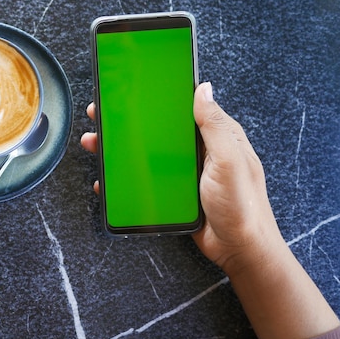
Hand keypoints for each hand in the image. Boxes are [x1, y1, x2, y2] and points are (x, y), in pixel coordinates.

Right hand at [80, 84, 282, 271]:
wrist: (239, 249)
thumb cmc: (243, 206)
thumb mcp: (230, 160)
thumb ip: (215, 125)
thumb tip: (204, 88)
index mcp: (216, 136)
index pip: (184, 107)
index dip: (159, 97)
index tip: (132, 90)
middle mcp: (199, 150)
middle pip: (158, 129)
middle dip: (129, 122)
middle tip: (102, 116)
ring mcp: (185, 171)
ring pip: (147, 153)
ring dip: (121, 149)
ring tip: (96, 143)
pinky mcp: (174, 191)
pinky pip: (146, 179)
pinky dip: (126, 177)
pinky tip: (108, 178)